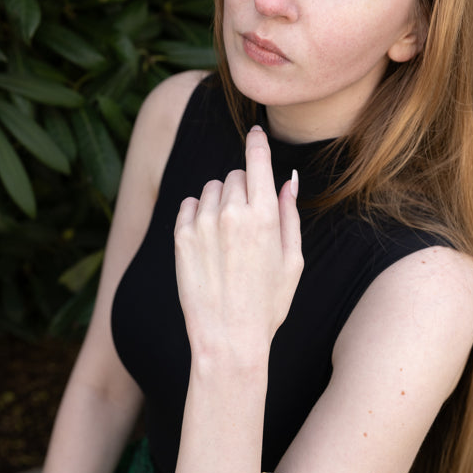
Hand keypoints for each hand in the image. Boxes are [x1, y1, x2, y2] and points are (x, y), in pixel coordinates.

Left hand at [174, 126, 302, 366]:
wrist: (228, 339)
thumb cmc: (267, 304)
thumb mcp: (292, 261)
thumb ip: (290, 215)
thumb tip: (288, 180)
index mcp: (265, 215)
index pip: (257, 159)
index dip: (257, 142)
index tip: (256, 133)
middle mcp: (232, 212)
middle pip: (235, 175)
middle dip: (243, 189)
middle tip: (248, 222)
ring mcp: (202, 223)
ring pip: (210, 188)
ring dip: (219, 201)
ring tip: (227, 238)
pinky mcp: (180, 236)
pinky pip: (189, 205)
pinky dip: (198, 215)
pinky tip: (208, 242)